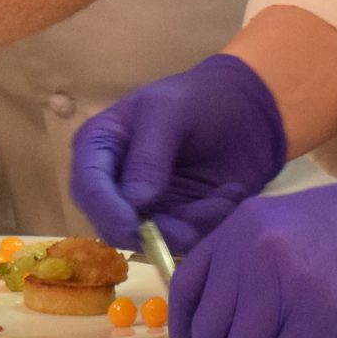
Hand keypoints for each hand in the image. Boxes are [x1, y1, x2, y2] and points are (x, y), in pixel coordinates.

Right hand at [69, 53, 285, 251]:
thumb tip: (135, 203)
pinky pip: (185, 239)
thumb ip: (149, 155)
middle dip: (154, 232)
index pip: (88, 187)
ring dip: (192, 226)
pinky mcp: (176, 220)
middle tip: (193, 225)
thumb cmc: (200, 97)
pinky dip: (210, 224)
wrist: (248, 107)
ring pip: (153, 240)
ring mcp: (145, 205)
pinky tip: (231, 194)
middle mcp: (115, 182)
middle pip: (113, 225)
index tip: (135, 227)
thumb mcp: (171, 112)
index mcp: (100, 146)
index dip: (107, 211)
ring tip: (227, 193)